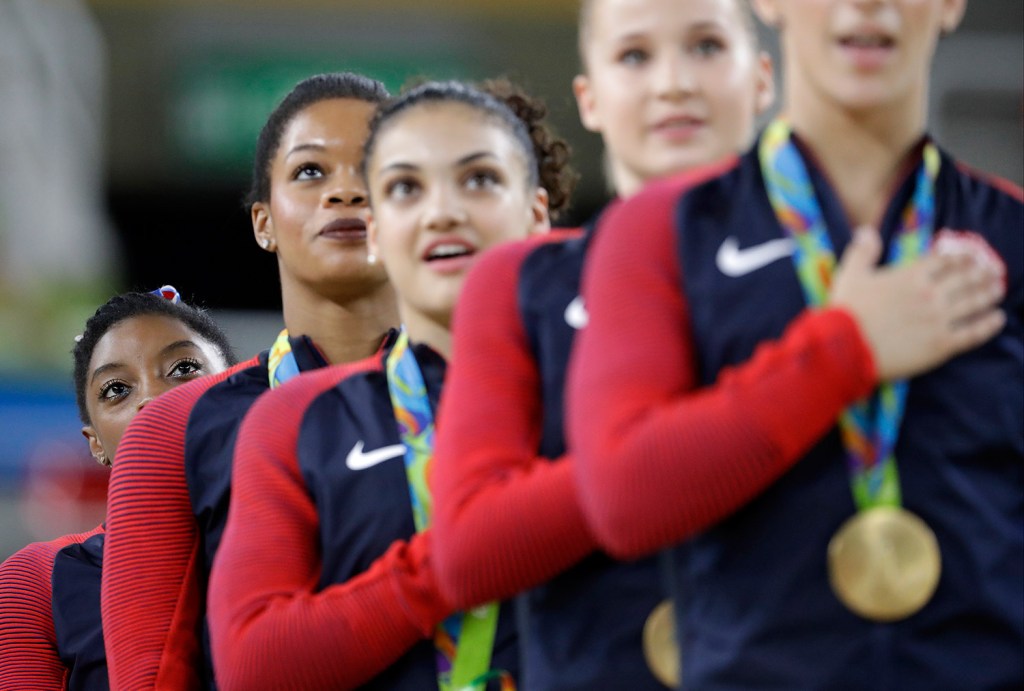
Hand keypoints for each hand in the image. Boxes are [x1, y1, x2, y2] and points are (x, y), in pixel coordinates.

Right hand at [829, 226, 1005, 380]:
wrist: (846, 347)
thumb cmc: (846, 311)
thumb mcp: (850, 275)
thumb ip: (863, 251)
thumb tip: (866, 230)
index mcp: (911, 276)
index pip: (945, 261)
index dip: (961, 257)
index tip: (972, 256)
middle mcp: (930, 294)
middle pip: (966, 279)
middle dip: (982, 273)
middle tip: (993, 271)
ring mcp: (939, 319)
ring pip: (974, 303)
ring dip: (989, 295)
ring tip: (998, 290)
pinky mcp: (941, 344)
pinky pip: (973, 333)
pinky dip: (988, 325)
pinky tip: (997, 319)